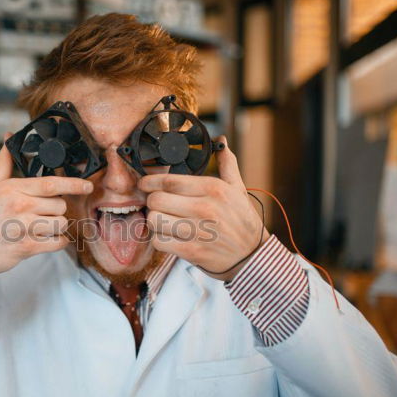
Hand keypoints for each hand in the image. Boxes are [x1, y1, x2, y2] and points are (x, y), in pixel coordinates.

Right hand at [0, 134, 92, 284]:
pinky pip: (58, 242)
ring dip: (56, 227)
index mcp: (13, 189)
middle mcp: (19, 206)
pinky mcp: (27, 247)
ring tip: (41, 227)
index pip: (51, 184)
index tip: (87, 185)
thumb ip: (4, 163)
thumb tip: (8, 137)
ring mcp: (23, 228)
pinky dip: (56, 242)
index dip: (73, 184)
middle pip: (59, 205)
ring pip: (61, 223)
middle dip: (56, 210)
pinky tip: (44, 239)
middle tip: (40, 213)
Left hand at [138, 136, 268, 281]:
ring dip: (155, 221)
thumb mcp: (238, 189)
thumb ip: (227, 164)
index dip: (150, 181)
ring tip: (163, 221)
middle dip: (152, 202)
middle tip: (158, 205)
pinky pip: (159, 242)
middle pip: (157, 199)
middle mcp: (204, 208)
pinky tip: (169, 237)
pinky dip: (160, 240)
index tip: (144, 183)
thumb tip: (221, 142)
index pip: (169, 181)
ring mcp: (197, 231)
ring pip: (154, 220)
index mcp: (213, 189)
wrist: (252, 255)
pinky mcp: (191, 251)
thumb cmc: (242, 221)